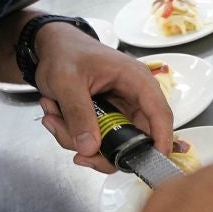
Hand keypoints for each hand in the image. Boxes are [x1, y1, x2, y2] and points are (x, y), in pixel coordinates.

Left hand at [33, 21, 171, 172]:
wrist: (51, 46)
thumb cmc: (65, 52)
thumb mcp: (67, 81)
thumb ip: (78, 114)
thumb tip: (89, 148)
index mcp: (136, 81)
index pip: (160, 114)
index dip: (161, 142)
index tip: (151, 165)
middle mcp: (134, 98)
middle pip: (134, 140)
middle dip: (101, 150)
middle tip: (74, 150)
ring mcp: (120, 110)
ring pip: (110, 144)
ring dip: (77, 140)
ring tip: (54, 116)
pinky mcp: (106, 118)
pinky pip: (95, 140)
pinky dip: (73, 136)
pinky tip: (56, 115)